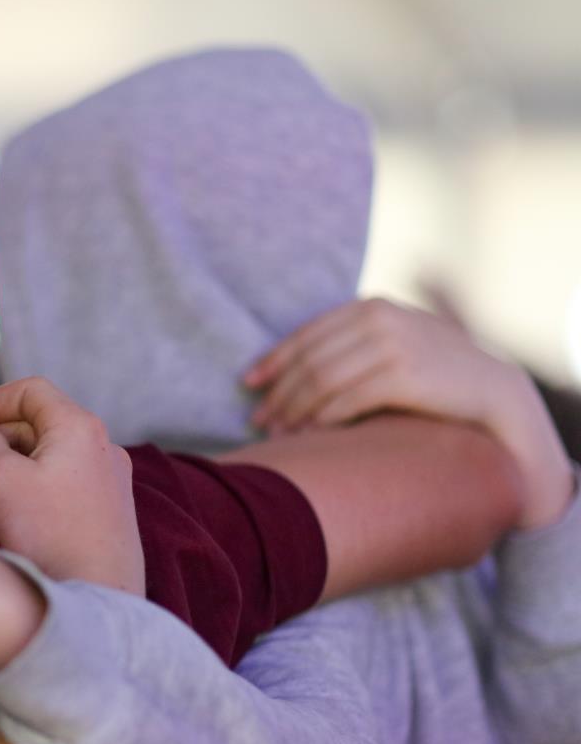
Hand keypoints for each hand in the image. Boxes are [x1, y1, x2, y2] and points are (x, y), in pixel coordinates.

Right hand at [0, 377, 142, 595]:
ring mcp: (106, 482)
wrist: (98, 602)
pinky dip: (20, 486)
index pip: (28, 391)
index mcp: (79, 427)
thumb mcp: (1, 479)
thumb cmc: (50, 537)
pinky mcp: (103, 514)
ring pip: (40, 459)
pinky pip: (55, 485)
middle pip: (31, 427)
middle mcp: (101, 448)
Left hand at [246, 298, 573, 530]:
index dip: (273, 361)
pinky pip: (346, 400)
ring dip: (293, 411)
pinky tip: (308, 435)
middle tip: (258, 420)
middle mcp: (378, 319)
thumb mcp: (393, 343)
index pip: (307, 335)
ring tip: (278, 434)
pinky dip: (321, 420)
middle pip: (309, 361)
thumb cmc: (435, 374)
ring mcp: (391, 345)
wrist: (494, 392)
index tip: (249, 384)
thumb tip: (295, 370)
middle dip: (279, 393)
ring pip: (321, 382)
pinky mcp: (403, 375)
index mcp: (371, 307)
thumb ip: (353, 344)